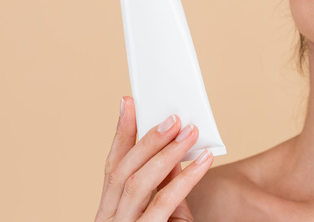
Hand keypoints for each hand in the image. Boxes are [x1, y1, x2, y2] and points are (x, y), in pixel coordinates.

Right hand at [95, 97, 213, 221]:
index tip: (129, 103)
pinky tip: (204, 160)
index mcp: (110, 211)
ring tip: (191, 132)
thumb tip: (172, 148)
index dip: (121, 133)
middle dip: (148, 140)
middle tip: (173, 118)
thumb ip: (164, 185)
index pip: (112, 166)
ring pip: (139, 182)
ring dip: (167, 152)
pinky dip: (186, 177)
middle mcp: (110, 219)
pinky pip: (164, 200)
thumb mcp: (164, 212)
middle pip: (124, 170)